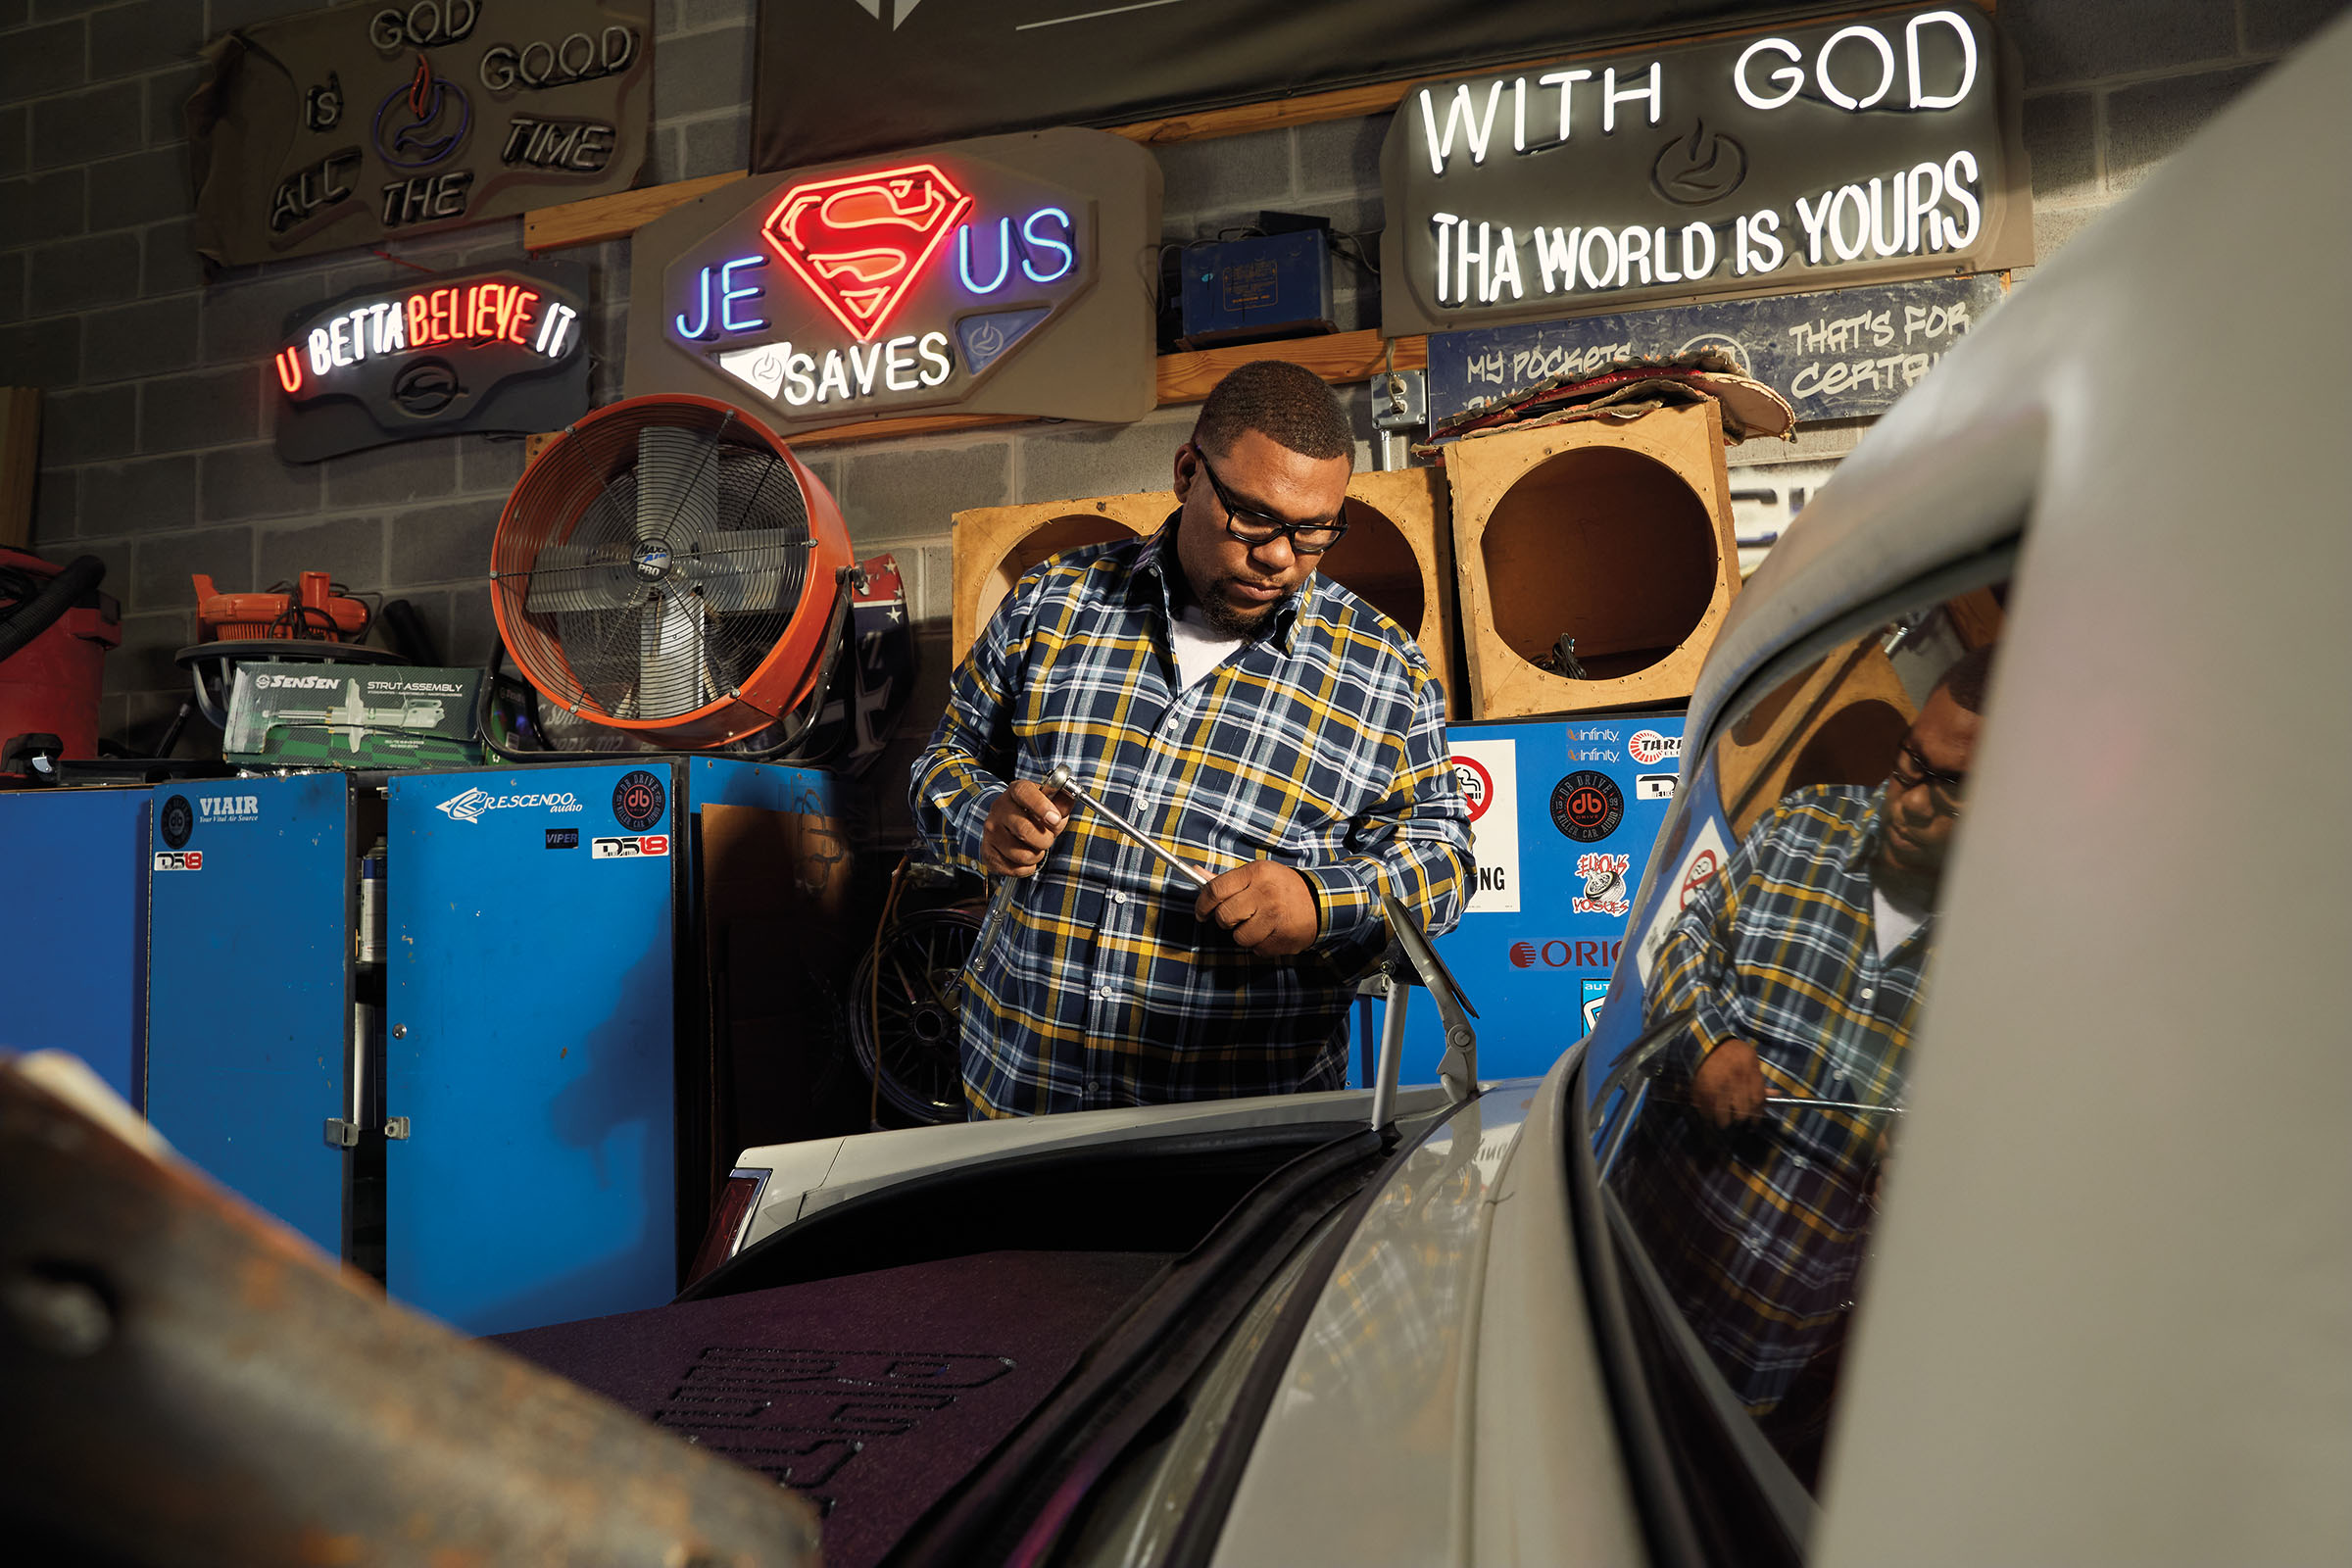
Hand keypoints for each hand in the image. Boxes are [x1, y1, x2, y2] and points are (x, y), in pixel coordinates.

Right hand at [982, 778, 1072, 875]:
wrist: (1008, 826)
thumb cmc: (1033, 814)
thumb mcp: (1051, 804)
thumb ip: (1061, 803)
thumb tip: (1068, 800)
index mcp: (1015, 792)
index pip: (1024, 793)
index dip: (1041, 807)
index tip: (1055, 819)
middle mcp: (999, 809)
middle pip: (1023, 829)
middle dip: (1044, 840)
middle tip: (1048, 838)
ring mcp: (991, 831)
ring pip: (1020, 854)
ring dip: (1036, 856)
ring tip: (1035, 847)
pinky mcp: (988, 852)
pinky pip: (1014, 869)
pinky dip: (1026, 868)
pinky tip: (1024, 857)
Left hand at [1196, 860, 1318, 955]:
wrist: (1320, 901)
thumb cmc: (1282, 887)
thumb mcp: (1257, 875)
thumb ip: (1226, 880)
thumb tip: (1197, 873)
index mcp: (1256, 873)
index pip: (1215, 890)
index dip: (1202, 905)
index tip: (1202, 912)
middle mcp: (1265, 894)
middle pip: (1224, 916)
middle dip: (1225, 921)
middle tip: (1235, 917)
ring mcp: (1275, 917)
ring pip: (1239, 937)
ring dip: (1244, 934)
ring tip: (1258, 924)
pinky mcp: (1283, 937)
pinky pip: (1256, 949)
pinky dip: (1260, 944)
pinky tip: (1271, 932)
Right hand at [1690, 1038, 1766, 1128]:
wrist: (1708, 1043)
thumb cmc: (1733, 1052)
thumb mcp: (1752, 1061)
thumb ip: (1761, 1080)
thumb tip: (1775, 1096)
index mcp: (1749, 1075)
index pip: (1757, 1104)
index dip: (1756, 1118)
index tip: (1753, 1124)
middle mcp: (1734, 1084)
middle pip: (1741, 1114)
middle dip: (1740, 1120)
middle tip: (1737, 1119)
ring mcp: (1716, 1089)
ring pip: (1723, 1119)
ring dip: (1724, 1121)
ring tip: (1723, 1119)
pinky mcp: (1701, 1092)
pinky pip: (1706, 1113)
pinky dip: (1708, 1117)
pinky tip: (1710, 1113)